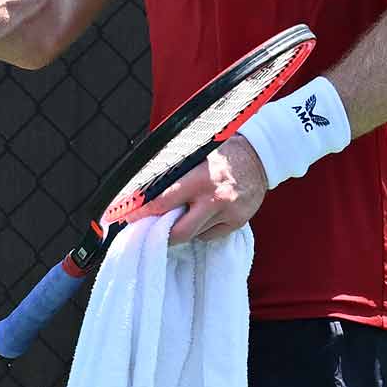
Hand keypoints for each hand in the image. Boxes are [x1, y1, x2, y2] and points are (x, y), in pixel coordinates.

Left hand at [126, 137, 267, 244]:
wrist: (260, 155)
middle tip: (148, 228)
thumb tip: (142, 184)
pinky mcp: (238, 223)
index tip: (127, 217)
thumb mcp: (195, 151)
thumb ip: (172, 169)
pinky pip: (209, 236)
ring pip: (194, 235)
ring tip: (177, 216)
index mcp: (200, 177)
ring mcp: (228, 213)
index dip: (143, 212)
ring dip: (181, 229)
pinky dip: (200, 229)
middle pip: (178, 231)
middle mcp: (214, 198)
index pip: (163, 201)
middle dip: (160, 232)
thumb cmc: (222, 151)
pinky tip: (200, 215)